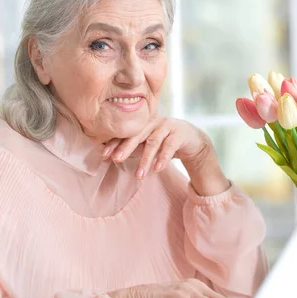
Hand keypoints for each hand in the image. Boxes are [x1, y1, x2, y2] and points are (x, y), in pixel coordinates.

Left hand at [102, 116, 230, 195]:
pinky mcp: (180, 133)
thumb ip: (133, 148)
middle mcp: (153, 121)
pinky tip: (157, 169)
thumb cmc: (165, 142)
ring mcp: (167, 125)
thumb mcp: (147, 144)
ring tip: (139, 175)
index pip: (126, 132)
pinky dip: (163, 158)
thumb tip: (110, 156)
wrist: (191, 140)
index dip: (114, 143)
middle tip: (116, 160)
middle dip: (125, 148)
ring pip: (153, 142)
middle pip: (137, 134)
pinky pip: (169, 146)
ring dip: (145, 160)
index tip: (104, 155)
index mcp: (143, 122)